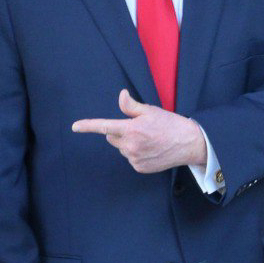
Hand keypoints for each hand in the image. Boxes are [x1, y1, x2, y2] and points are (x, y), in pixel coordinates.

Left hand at [72, 90, 207, 173]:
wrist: (189, 143)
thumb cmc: (170, 124)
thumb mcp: (150, 110)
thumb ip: (131, 106)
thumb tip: (121, 95)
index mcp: (131, 130)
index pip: (104, 127)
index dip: (87, 126)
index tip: (74, 127)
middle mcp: (130, 146)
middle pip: (112, 137)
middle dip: (119, 132)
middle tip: (139, 128)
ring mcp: (134, 159)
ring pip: (121, 148)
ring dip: (128, 143)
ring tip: (149, 139)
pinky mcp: (140, 167)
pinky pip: (130, 158)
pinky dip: (136, 153)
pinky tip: (151, 149)